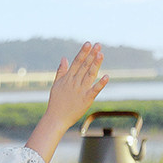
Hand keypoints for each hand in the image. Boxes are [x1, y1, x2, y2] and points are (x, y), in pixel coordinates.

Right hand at [27, 44, 106, 162]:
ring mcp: (81, 91)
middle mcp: (75, 82)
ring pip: (90, 75)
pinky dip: (101, 83)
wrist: (56, 118)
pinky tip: (107, 76)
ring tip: (101, 54)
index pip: (77, 62)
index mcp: (68, 78)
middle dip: (91, 55)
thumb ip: (61, 71)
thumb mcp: (56, 84)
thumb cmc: (56, 102)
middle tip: (98, 45)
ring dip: (96, 64)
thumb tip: (64, 58)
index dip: (83, 52)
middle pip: (84, 66)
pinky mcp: (86, 100)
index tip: (88, 43)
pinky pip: (94, 90)